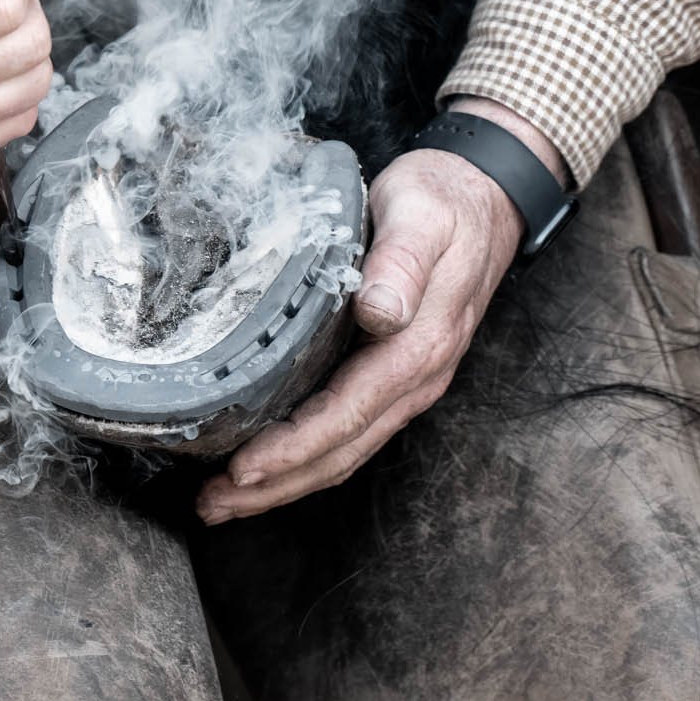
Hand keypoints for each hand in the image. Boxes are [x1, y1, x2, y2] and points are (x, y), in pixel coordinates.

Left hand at [195, 100, 563, 523]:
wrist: (489, 196)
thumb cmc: (445, 199)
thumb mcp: (423, 214)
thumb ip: (401, 262)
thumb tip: (378, 312)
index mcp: (420, 345)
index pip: (348, 414)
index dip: (293, 448)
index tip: (242, 470)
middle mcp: (418, 377)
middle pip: (342, 451)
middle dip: (276, 485)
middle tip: (210, 504)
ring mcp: (410, 382)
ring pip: (346, 451)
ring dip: (286, 482)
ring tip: (225, 501)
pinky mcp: (398, 376)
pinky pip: (351, 432)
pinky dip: (307, 458)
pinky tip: (270, 463)